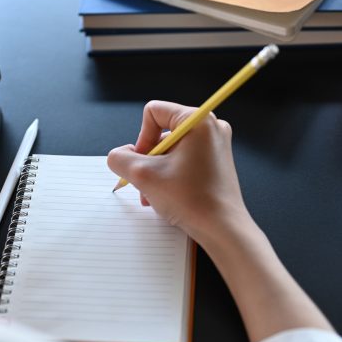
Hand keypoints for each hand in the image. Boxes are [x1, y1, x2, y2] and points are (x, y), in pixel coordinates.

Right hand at [107, 100, 250, 244]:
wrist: (222, 229)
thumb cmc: (192, 200)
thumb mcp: (143, 176)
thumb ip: (120, 159)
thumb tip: (119, 155)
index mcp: (198, 121)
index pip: (154, 112)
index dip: (141, 138)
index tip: (144, 163)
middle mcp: (210, 127)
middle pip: (162, 132)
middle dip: (148, 159)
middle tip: (147, 183)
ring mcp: (215, 145)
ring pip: (171, 149)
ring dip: (157, 171)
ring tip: (155, 194)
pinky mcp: (216, 162)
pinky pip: (184, 160)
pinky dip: (171, 175)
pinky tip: (167, 196)